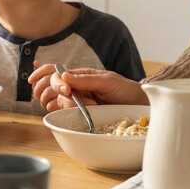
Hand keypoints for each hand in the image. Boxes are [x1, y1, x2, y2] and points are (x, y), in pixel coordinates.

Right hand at [29, 66, 145, 111]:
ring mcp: (76, 100)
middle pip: (52, 87)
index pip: (57, 73)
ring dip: (66, 106)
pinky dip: (63, 114)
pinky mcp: (79, 113)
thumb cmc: (125, 89)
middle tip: (76, 101)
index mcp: (80, 75)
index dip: (54, 81)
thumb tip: (64, 76)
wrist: (137, 105)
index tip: (66, 90)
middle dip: (60, 94)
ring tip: (88, 108)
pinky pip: (62, 112)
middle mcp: (75, 87)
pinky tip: (75, 115)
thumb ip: (85, 79)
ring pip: (55, 101)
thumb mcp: (107, 81)